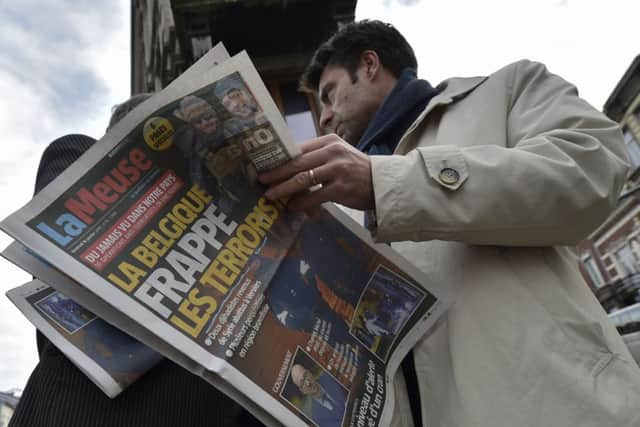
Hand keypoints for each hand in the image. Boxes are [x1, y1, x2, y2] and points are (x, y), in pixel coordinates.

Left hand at [259, 134, 374, 210]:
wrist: (382, 183)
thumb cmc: (356, 170)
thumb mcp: (338, 155)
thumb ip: (316, 157)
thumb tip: (286, 167)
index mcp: (329, 141)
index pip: (298, 148)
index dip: (280, 158)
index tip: (265, 165)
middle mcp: (332, 153)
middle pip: (297, 163)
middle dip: (276, 173)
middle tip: (261, 180)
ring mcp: (337, 170)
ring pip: (303, 179)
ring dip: (284, 188)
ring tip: (271, 195)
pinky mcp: (341, 188)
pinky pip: (315, 196)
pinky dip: (301, 202)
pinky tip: (291, 206)